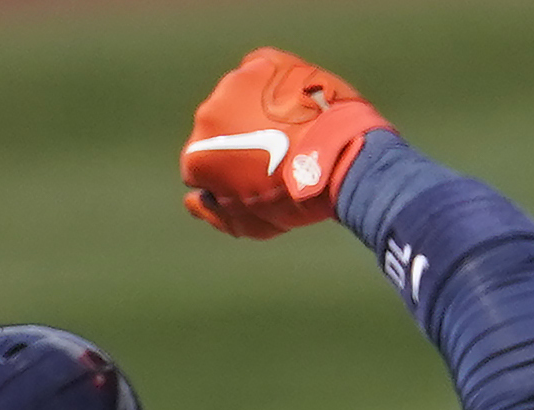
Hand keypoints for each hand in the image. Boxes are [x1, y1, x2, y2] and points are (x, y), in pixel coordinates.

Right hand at [180, 47, 390, 238]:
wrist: (340, 159)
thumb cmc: (295, 199)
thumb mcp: (250, 223)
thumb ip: (212, 212)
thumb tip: (193, 200)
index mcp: (197, 156)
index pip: (201, 167)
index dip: (227, 175)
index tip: (254, 179)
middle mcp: (207, 115)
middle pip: (217, 129)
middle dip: (238, 140)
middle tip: (276, 154)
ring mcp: (235, 83)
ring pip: (237, 99)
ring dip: (253, 111)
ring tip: (289, 129)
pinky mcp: (264, 61)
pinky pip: (261, 71)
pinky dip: (271, 85)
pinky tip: (293, 104)